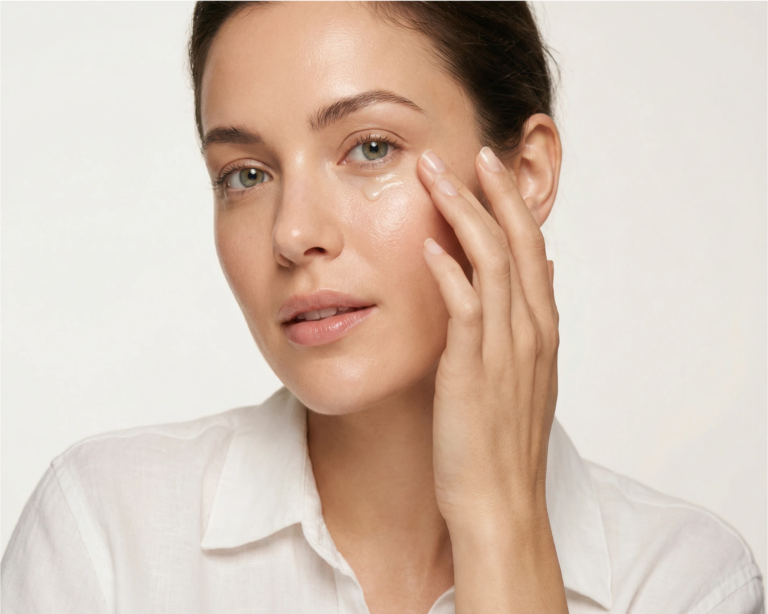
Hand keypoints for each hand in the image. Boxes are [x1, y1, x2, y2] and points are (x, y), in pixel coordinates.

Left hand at [418, 145, 566, 611]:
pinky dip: (448, 270)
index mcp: (540, 330)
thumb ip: (529, 324)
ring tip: (437, 175)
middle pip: (518, 243)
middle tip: (469, 153)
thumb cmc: (502, 442)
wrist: (499, 502)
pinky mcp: (472, 370)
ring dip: (465, 213)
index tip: (490, 171)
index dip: (513, 206)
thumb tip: (542, 276)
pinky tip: (427, 242)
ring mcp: (504, 349)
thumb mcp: (525, 377)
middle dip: (494, 193)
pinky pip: (465, 308)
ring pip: (492, 262)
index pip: (533, 250)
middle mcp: (530, 331)